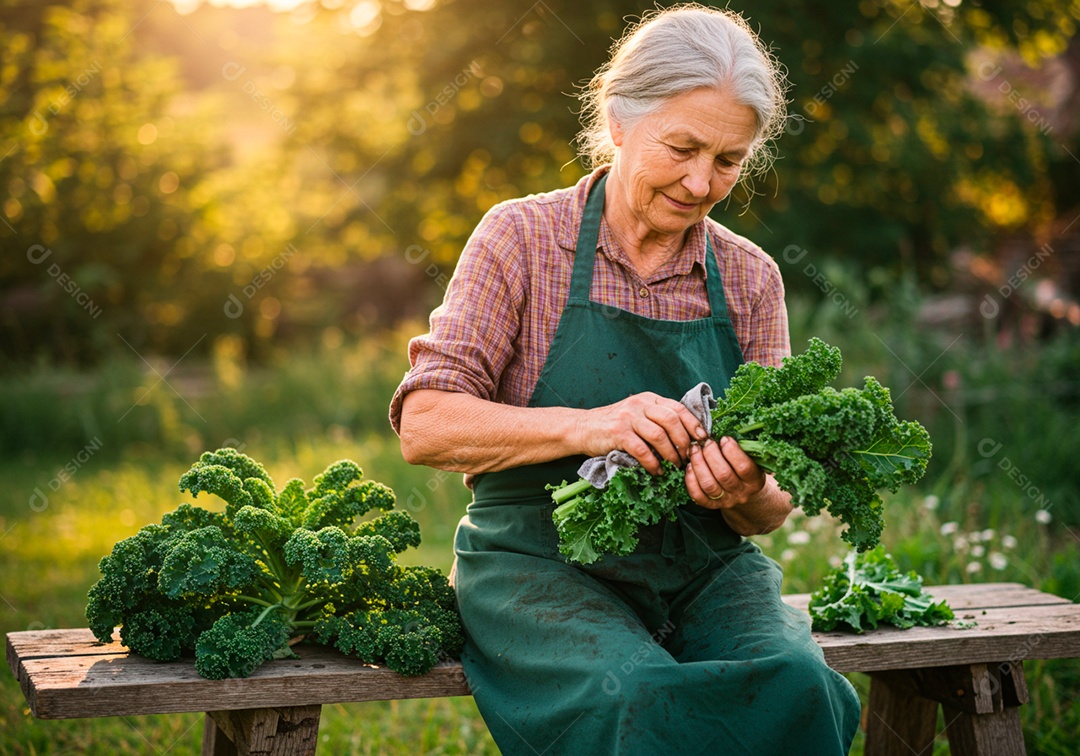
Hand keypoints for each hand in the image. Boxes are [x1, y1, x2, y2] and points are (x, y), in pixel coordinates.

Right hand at [576, 392, 708, 474]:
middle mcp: (640, 404)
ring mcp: (628, 417)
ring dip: (671, 454)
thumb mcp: (637, 415)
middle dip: (684, 441)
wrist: (583, 428)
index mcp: (649, 399)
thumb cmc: (613, 426)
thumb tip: (686, 436)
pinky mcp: (618, 433)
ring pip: (659, 435)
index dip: (694, 424)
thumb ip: (657, 419)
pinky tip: (657, 471)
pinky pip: (642, 450)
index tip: (703, 440)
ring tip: (675, 466)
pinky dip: (653, 463)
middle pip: (672, 420)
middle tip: (689, 457)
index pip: (678, 408)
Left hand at [684, 436, 766, 509]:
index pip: (744, 467)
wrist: (745, 493)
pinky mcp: (711, 505)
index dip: (732, 452)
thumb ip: (743, 449)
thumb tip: (724, 429)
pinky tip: (690, 466)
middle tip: (706, 441)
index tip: (724, 438)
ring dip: (699, 464)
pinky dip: (691, 480)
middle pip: (723, 475)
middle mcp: (741, 493)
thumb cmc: (746, 469)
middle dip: (711, 454)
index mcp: (754, 480)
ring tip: (694, 449)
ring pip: (709, 484)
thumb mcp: (751, 459)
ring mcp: (725, 501)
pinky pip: (698, 495)